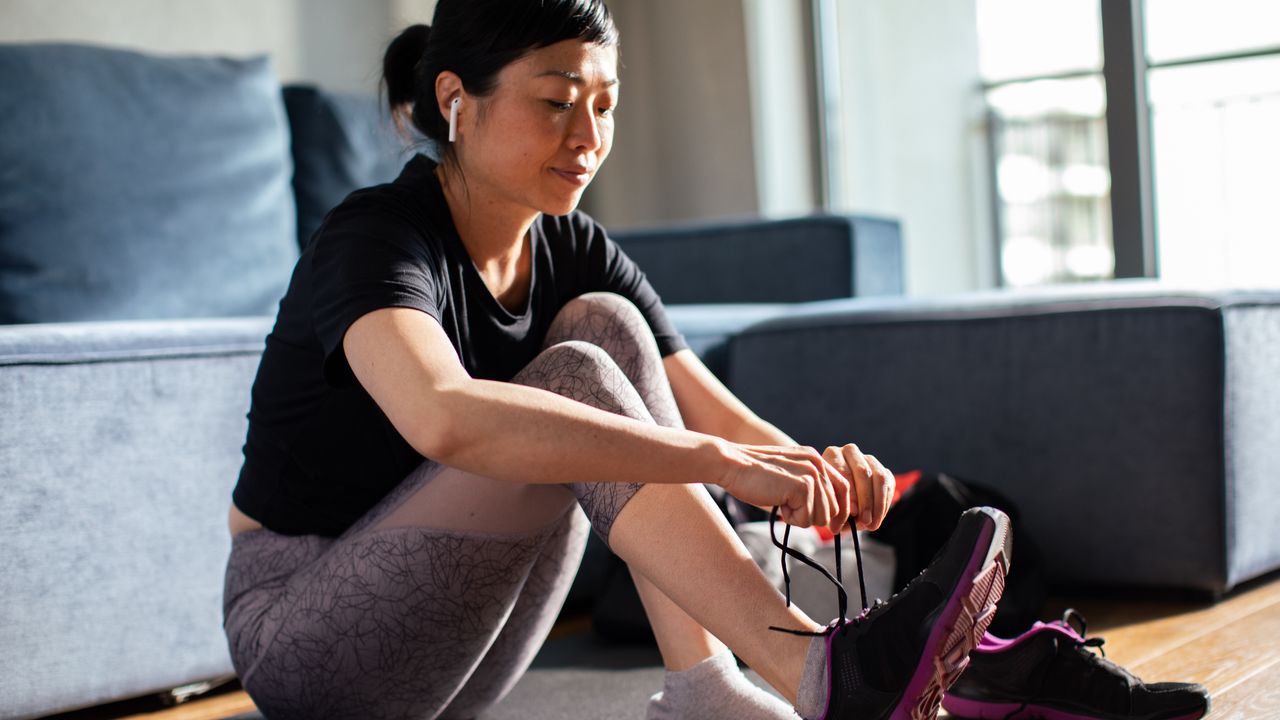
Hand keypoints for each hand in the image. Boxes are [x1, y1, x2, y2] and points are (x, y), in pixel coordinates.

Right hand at [716, 443, 851, 532]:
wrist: (731, 464)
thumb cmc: (753, 475)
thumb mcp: (788, 475)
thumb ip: (807, 487)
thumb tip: (825, 516)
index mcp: (815, 459)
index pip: (843, 489)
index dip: (840, 511)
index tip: (832, 528)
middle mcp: (817, 464)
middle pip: (834, 508)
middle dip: (812, 516)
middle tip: (788, 507)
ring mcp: (811, 474)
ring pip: (821, 516)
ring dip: (800, 518)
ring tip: (781, 503)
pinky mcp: (803, 486)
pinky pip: (806, 519)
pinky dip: (791, 518)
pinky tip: (777, 503)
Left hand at [822, 443, 893, 530]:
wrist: (840, 506)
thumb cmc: (830, 503)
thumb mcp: (828, 505)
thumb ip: (837, 505)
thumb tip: (854, 510)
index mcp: (832, 454)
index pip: (844, 471)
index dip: (850, 493)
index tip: (852, 512)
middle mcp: (850, 451)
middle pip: (863, 472)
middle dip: (865, 499)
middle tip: (865, 520)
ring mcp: (868, 459)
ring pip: (879, 477)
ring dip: (877, 504)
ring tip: (871, 524)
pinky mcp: (884, 470)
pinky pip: (889, 485)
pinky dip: (884, 505)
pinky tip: (877, 519)